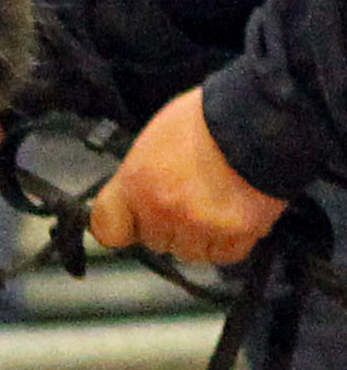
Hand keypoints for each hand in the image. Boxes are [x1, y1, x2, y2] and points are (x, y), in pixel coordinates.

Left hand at [87, 86, 283, 264]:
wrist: (262, 114)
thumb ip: (141, 175)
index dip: (122, 227)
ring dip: (201, 237)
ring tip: (217, 205)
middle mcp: (162, 209)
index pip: (107, 229)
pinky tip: (236, 215)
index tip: (132, 223)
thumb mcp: (156, 138)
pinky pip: (225, 255)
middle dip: (170, 226)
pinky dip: (231, 242)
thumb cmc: (209, 116)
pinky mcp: (237, 232)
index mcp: (136, 183)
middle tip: (191, 200)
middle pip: (155, 241)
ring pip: (189, 252)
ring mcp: (199, 224)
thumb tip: (137, 197)